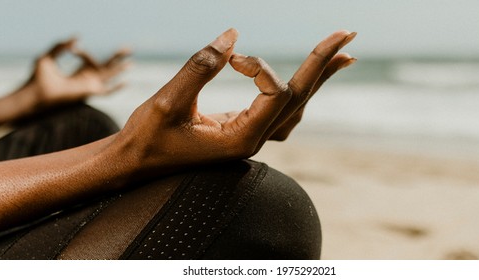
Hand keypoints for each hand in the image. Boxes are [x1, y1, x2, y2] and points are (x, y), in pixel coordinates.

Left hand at [20, 38, 130, 109]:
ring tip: (131, 62)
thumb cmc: (38, 77)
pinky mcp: (88, 92)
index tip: (72, 49)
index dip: (83, 53)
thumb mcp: (49, 56)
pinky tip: (126, 82)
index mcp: (78, 72)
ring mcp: (89, 86)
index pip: (89, 58)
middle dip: (117, 57)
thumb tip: (76, 38)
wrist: (36, 92)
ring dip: (120, 68)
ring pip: (110, 76)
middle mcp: (86, 80)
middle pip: (107, 66)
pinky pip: (106, 92)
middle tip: (129, 48)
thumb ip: (60, 45)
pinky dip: (116, 88)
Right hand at [104, 28, 354, 178]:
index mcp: (241, 140)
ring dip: (317, 77)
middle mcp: (253, 140)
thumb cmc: (146, 138)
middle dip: (322, 63)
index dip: (260, 67)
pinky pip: (280, 110)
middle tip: (347, 34)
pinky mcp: (241, 131)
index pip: (276, 94)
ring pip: (295, 105)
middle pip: (299, 98)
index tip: (232, 57)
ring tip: (342, 52)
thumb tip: (233, 34)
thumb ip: (201, 66)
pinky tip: (308, 78)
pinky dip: (297, 90)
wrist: (131, 165)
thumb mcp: (168, 102)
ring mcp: (249, 138)